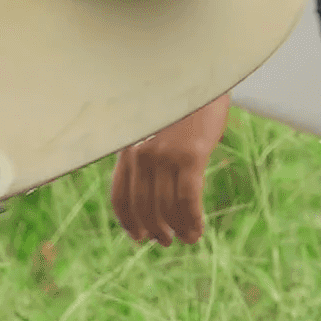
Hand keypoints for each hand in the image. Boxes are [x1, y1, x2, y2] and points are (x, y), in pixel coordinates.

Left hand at [111, 95, 231, 245]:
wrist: (200, 79)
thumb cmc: (179, 106)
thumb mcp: (154, 128)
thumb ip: (146, 154)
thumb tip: (146, 192)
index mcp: (130, 147)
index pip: (120, 195)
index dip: (128, 221)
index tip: (139, 237)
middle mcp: (143, 153)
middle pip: (144, 207)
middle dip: (155, 230)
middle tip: (165, 241)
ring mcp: (166, 155)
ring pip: (168, 208)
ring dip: (177, 229)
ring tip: (187, 238)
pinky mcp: (190, 156)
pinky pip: (189, 201)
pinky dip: (192, 222)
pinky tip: (197, 230)